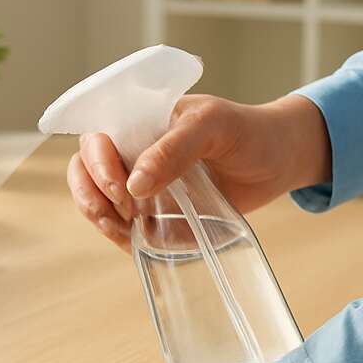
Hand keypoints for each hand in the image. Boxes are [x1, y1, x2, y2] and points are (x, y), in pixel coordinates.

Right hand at [67, 93, 330, 251]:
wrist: (279, 159)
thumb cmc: (247, 131)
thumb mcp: (213, 126)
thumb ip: (174, 148)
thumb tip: (135, 185)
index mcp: (137, 122)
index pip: (94, 137)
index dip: (97, 163)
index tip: (124, 188)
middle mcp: (130, 152)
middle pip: (83, 170)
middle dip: (90, 193)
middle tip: (124, 212)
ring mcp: (138, 185)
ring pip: (93, 199)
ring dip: (98, 216)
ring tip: (123, 229)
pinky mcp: (152, 215)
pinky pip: (119, 226)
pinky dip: (117, 235)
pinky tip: (133, 240)